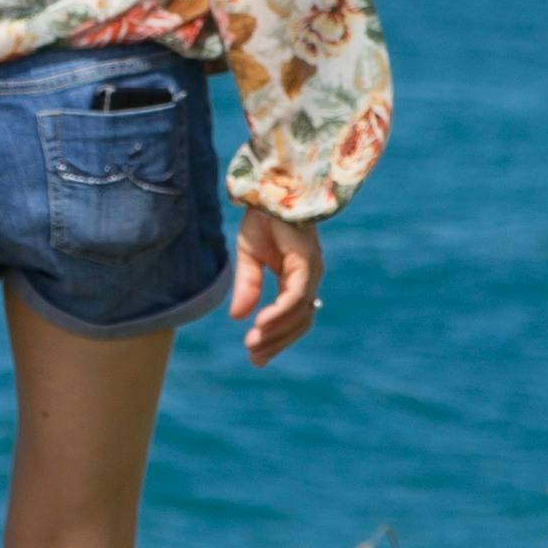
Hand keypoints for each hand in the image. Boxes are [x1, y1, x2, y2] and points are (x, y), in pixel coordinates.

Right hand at [229, 206, 322, 360]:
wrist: (268, 189)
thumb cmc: (262, 219)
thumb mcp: (248, 258)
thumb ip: (247, 286)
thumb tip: (237, 317)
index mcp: (297, 278)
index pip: (293, 318)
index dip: (276, 339)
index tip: (255, 357)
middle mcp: (309, 277)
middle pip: (300, 322)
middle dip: (277, 343)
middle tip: (254, 358)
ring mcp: (311, 270)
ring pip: (299, 313)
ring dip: (276, 333)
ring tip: (252, 345)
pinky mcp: (306, 261)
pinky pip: (295, 296)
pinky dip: (279, 313)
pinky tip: (261, 324)